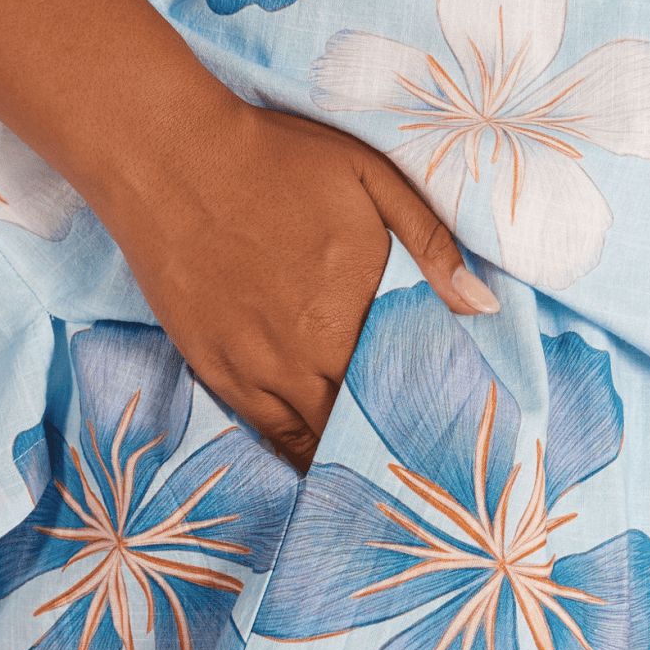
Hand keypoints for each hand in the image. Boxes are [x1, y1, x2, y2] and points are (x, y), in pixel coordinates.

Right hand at [0, 0, 493, 470]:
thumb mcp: (372, 179)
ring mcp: (252, 365)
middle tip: (427, 483)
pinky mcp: (210, 364)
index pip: (404, 384)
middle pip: (359, 421)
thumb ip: (430, 244)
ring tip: (376, 493)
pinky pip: (259, 429)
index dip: (431, 417)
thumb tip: (481, 307)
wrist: (168, 157)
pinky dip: (289, 453)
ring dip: (342, 461)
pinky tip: (311, 469)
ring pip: (309, 435)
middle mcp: (305, 352)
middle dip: (391, 449)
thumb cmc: (276, 158)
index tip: (459, 444)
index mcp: (353, 308)